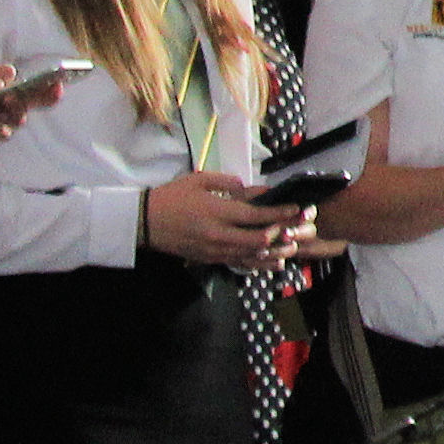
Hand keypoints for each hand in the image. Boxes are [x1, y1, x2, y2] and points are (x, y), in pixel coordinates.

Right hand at [143, 169, 317, 269]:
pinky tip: (273, 262)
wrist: (144, 221)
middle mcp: (217, 234)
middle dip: (282, 234)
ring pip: (250, 256)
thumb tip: (252, 189)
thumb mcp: (199, 181)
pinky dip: (258, 263)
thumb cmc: (172, 196)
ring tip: (293, 247)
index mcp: (216, 211)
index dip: (279, 213)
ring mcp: (213, 250)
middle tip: (300, 227)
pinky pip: (237, 263)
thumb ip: (228, 183)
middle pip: (258, 240)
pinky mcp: (208, 259)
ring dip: (274, 252)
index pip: (255, 215)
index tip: (297, 208)